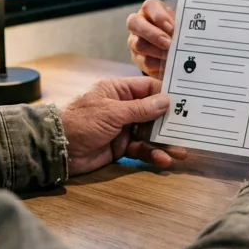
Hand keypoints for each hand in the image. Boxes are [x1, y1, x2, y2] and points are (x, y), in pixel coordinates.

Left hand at [60, 77, 187, 175]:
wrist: (58, 149)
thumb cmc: (81, 121)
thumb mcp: (112, 112)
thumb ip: (140, 109)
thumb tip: (166, 100)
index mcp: (118, 91)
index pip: (148, 88)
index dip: (166, 94)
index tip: (187, 101)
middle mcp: (122, 107)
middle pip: (152, 113)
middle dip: (170, 122)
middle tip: (190, 129)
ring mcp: (122, 128)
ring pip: (149, 133)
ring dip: (164, 142)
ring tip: (181, 150)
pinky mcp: (120, 147)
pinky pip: (141, 148)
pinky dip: (152, 154)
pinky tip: (163, 159)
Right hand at [126, 0, 175, 77]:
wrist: (172, 50)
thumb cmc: (177, 32)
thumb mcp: (179, 26)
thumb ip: (180, 26)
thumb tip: (185, 34)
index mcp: (150, 10)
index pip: (150, 5)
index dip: (159, 16)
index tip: (171, 27)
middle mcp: (138, 23)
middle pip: (134, 23)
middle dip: (153, 34)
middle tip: (168, 44)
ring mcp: (134, 40)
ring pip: (138, 44)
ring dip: (156, 51)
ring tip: (170, 56)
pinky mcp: (137, 58)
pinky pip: (143, 61)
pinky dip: (157, 64)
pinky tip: (168, 65)